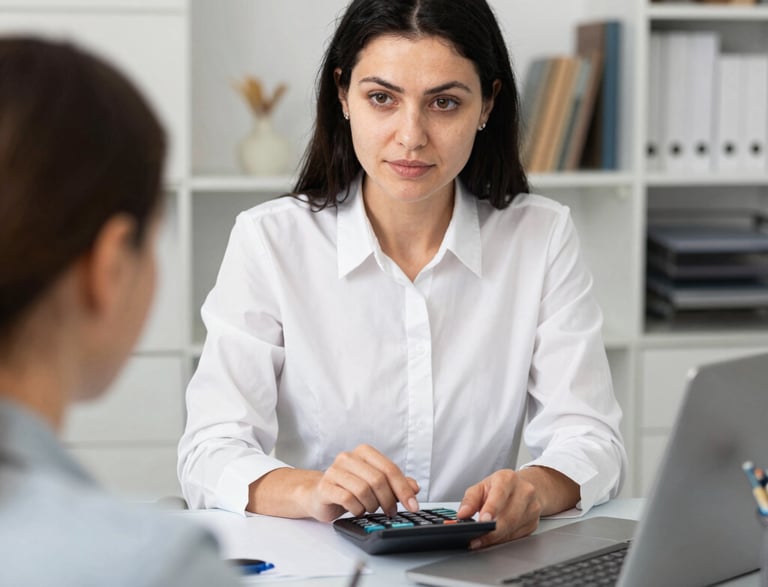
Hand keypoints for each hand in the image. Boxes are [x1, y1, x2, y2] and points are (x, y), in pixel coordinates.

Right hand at [306, 444, 419, 521]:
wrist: (319, 495)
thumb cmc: (350, 488)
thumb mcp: (375, 485)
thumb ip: (396, 484)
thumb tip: (415, 488)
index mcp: (364, 452)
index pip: (390, 469)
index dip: (404, 489)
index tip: (413, 506)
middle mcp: (348, 457)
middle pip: (378, 479)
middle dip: (388, 500)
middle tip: (390, 511)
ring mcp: (334, 471)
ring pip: (363, 490)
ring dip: (371, 505)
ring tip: (370, 509)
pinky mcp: (325, 486)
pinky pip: (347, 499)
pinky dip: (357, 509)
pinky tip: (357, 510)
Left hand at [456, 466, 579, 548]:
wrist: (526, 487)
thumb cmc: (501, 487)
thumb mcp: (482, 487)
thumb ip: (470, 500)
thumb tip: (462, 514)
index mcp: (508, 479)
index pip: (500, 494)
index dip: (491, 509)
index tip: (482, 521)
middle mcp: (524, 491)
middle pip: (508, 517)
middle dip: (491, 531)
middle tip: (476, 538)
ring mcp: (532, 508)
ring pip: (513, 529)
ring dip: (495, 538)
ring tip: (480, 540)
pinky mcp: (534, 523)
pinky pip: (516, 536)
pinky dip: (502, 540)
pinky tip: (493, 539)